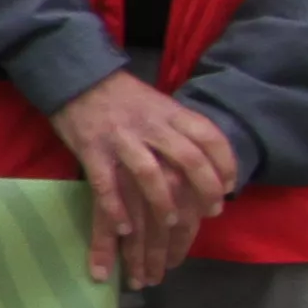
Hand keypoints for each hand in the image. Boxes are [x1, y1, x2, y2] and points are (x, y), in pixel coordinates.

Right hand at [50, 70, 246, 287]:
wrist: (77, 78)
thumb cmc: (123, 97)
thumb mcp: (160, 104)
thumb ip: (180, 129)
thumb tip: (207, 162)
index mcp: (170, 112)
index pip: (210, 138)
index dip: (226, 164)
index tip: (230, 187)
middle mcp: (150, 125)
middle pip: (188, 159)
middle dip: (205, 189)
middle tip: (211, 212)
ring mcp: (120, 139)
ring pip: (150, 174)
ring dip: (164, 203)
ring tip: (171, 222)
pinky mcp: (91, 150)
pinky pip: (106, 184)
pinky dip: (116, 209)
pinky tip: (125, 228)